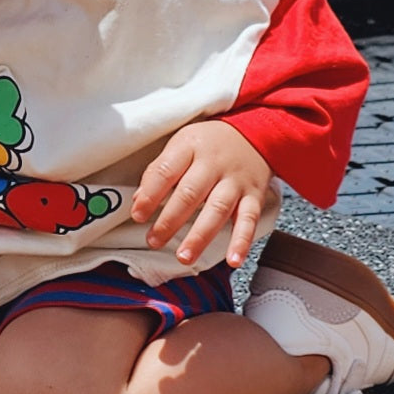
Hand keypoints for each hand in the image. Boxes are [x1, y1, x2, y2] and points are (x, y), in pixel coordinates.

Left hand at [130, 122, 271, 268]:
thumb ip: (159, 172)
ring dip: (200, 236)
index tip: (138, 215)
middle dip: (170, 221)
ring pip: (217, 209)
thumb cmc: (209, 144)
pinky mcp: (254, 196)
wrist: (255, 134)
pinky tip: (233, 260)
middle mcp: (214, 163)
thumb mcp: (181, 145)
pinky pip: (249, 220)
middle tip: (154, 240)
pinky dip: (242, 241)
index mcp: (190, 147)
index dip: (150, 195)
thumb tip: (138, 202)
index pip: (166, 171)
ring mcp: (235, 181)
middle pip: (190, 193)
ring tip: (184, 256)